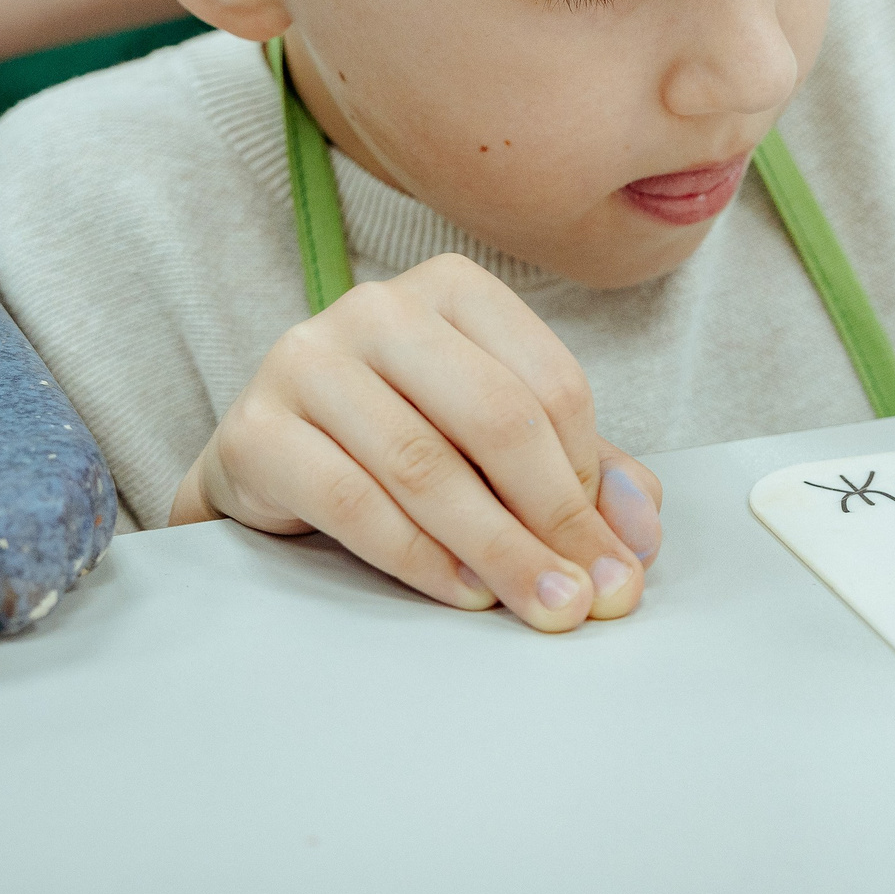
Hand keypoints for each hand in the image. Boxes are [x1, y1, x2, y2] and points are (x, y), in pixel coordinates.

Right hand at [169, 253, 663, 633]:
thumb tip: (640, 531)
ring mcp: (306, 360)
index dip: (590, 477)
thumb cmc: (404, 442)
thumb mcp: (499, 445)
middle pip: (496, 417)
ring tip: (538, 604)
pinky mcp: (254, 428)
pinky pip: (351, 501)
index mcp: (454, 290)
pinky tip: (463, 594)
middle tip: (589, 595)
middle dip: (555, 518)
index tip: (612, 551)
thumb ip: (580, 474)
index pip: (550, 384)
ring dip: (496, 550)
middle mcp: (378, 308)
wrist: (273, 465)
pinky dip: (419, 558)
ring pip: (425, 465)